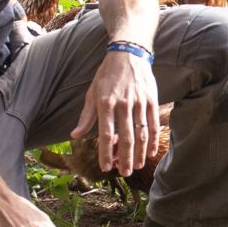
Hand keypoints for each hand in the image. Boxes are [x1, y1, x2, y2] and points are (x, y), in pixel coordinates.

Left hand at [77, 48, 162, 179]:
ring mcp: (139, 102)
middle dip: (125, 158)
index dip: (106, 153)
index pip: (106, 134)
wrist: (128, 53)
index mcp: (105, 103)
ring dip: (140, 152)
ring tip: (137, 166)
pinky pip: (153, 123)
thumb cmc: (107, 75)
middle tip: (125, 173)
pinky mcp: (152, 99)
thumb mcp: (92, 92)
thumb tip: (74, 135)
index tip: (106, 167)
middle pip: (126, 137)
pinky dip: (152, 139)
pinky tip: (150, 152)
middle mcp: (123, 103)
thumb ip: (86, 116)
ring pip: (141, 133)